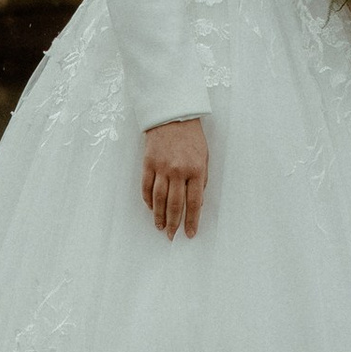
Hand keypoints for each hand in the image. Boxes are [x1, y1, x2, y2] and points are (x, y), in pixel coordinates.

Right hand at [141, 117, 208, 239]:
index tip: (189, 234)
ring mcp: (161, 167)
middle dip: (173, 223)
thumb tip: (196, 204)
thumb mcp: (204, 157)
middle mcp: (178, 171)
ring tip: (159, 226)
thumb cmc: (191, 137)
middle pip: (174, 204)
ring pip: (159, 199)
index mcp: (196, 170)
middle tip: (171, 236)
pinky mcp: (148, 163)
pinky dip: (147, 199)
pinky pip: (146, 186)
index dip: (191, 221)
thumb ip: (202, 180)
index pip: (193, 203)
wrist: (173, 115)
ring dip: (158, 215)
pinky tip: (150, 208)